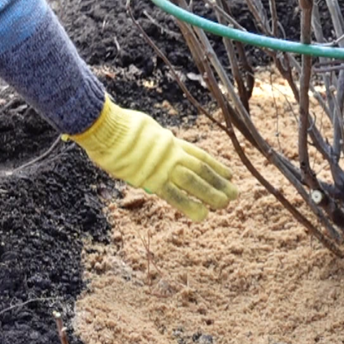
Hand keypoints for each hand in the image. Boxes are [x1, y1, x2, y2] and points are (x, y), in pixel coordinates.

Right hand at [63, 96, 237, 220]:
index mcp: (170, 141)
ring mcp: (165, 165)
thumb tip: (154, 144)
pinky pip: (174, 195)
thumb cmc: (117, 127)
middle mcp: (172, 152)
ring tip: (225, 204)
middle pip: (201, 168)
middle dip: (219, 182)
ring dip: (211, 193)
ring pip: (194, 180)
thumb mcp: (143, 128)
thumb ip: (152, 140)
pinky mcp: (153, 178)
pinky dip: (189, 205)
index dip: (215, 165)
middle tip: (235, 193)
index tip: (229, 173)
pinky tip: (202, 215)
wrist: (108, 128)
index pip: (198, 154)